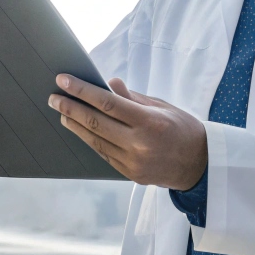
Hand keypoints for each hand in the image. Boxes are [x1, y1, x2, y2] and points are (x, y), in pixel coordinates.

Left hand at [48, 75, 207, 188]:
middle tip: (53, 97)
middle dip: (70, 108)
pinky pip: (103, 153)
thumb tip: (109, 83)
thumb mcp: (162, 106)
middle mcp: (139, 144)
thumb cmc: (183, 129)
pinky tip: (79, 128)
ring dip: (74, 124)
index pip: (107, 102)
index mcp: (149, 122)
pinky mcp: (129, 173)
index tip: (64, 80)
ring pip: (95, 140)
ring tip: (61, 111)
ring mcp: (133, 162)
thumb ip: (133, 97)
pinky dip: (89, 139)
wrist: (200, 165)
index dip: (82, 90)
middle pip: (95, 122)